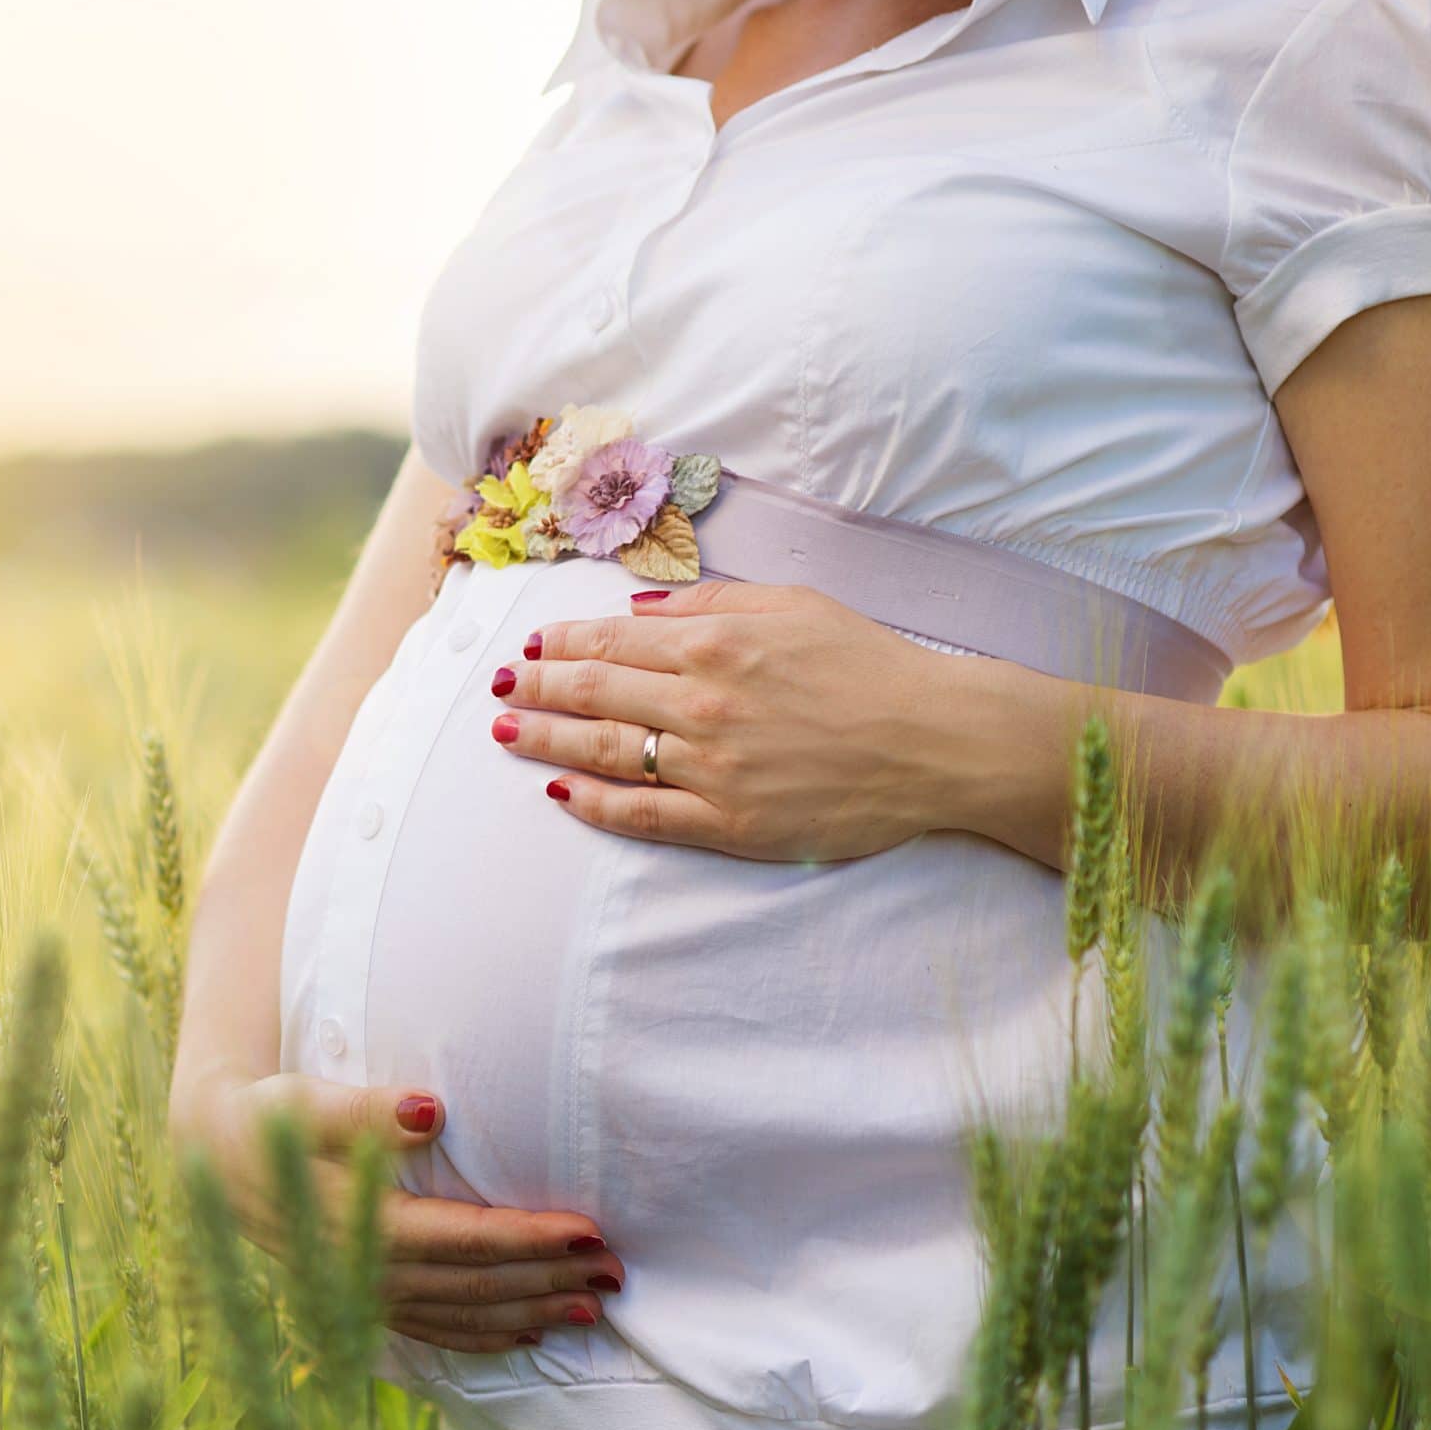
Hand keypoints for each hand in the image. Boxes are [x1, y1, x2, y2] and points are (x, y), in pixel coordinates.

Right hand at [172, 1072, 624, 1352]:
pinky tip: (530, 1333)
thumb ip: (362, 1110)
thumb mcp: (301, 1102)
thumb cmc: (265, 1117)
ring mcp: (363, 1296)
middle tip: (617, 1269)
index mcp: (354, 1226)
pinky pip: (436, 1331)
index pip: (463, 1240)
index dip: (529, 1239)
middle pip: (475, 1285)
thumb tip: (429, 1108)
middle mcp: (362, 1274)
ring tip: (594, 1306)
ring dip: (532, 1312)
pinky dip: (487, 1335)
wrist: (211, 1157)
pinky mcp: (363, 1301)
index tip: (588, 1231)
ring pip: (463, 1316)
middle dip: (550, 1279)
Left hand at [491, 581, 982, 860]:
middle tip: (496, 689)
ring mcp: (713, 769)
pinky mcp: (730, 824)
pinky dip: (595, 803)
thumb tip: (637, 611)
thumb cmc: (870, 664)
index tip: (528, 648)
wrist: (934, 739)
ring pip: (605, 752)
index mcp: (716, 643)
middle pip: (592, 695)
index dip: (559, 646)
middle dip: (533, 689)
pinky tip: (562, 793)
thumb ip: (709, 605)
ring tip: (504, 733)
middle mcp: (703, 704)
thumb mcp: (792, 605)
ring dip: (545, 740)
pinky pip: (644, 815)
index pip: (611, 643)